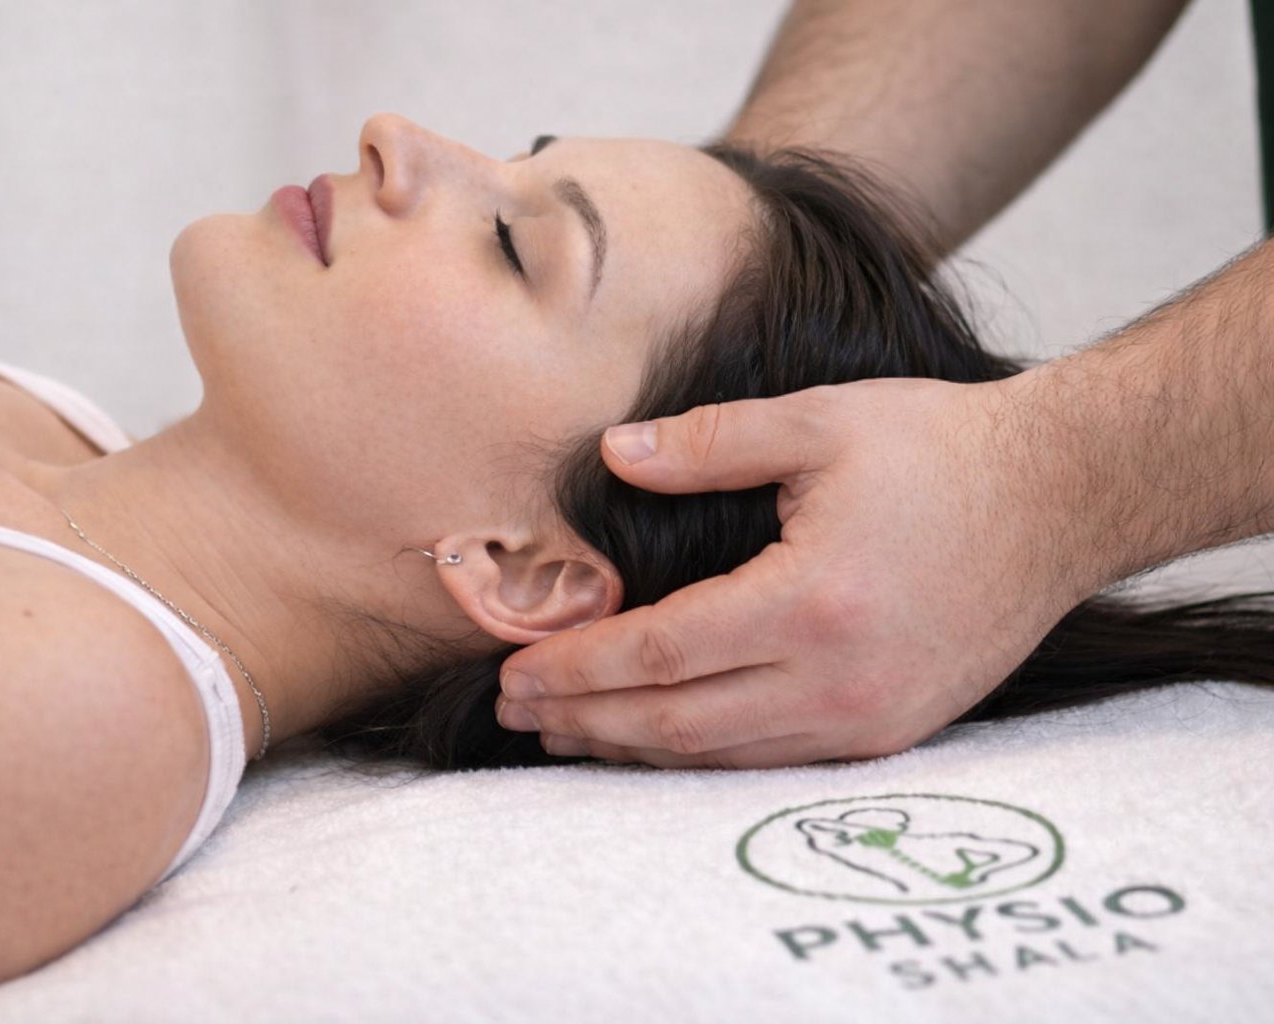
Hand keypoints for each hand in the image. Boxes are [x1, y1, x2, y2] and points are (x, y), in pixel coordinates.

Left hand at [494, 373, 1097, 768]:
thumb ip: (708, 441)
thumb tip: (613, 453)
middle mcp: (837, 680)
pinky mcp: (891, 733)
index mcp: (810, 602)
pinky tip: (657, 741)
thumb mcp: (821, 421)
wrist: (1062, 497)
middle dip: (585, 720)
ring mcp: (868, 719)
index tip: (514, 668)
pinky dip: (700, 756)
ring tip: (565, 735)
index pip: (657, 653)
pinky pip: (769, 762)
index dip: (577, 666)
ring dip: (633, 749)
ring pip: (718, 757)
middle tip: (514, 712)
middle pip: (675, 723)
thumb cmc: (942, 451)